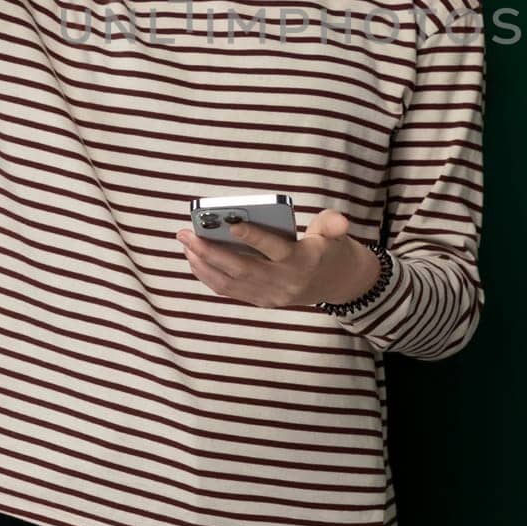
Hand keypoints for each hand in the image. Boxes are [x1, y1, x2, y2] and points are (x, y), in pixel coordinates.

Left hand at [175, 208, 381, 308]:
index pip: (276, 249)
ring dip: (203, 264)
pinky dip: (209, 276)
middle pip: (243, 269)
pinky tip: (195, 259)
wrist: (336, 282)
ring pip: (231, 283)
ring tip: (186, 244)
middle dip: (210, 251)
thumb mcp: (335, 231)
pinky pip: (230, 292)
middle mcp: (285, 282)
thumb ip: (334, 223)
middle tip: (186, 233)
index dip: (254, 238)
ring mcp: (272, 296)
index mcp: (304, 260)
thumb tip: (341, 223)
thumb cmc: (328, 246)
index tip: (231, 224)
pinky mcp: (262, 302)